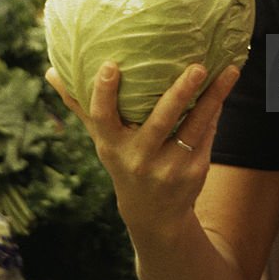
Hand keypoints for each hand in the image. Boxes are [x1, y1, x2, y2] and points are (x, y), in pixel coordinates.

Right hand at [45, 61, 240, 235]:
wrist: (153, 214)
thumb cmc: (123, 161)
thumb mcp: (101, 139)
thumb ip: (81, 105)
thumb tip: (50, 72)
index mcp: (112, 145)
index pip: (102, 117)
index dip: (103, 92)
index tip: (111, 65)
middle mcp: (139, 157)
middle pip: (161, 120)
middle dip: (179, 93)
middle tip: (196, 66)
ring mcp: (169, 167)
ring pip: (195, 125)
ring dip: (214, 96)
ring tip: (228, 70)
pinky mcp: (194, 170)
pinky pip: (208, 133)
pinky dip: (216, 110)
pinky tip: (224, 86)